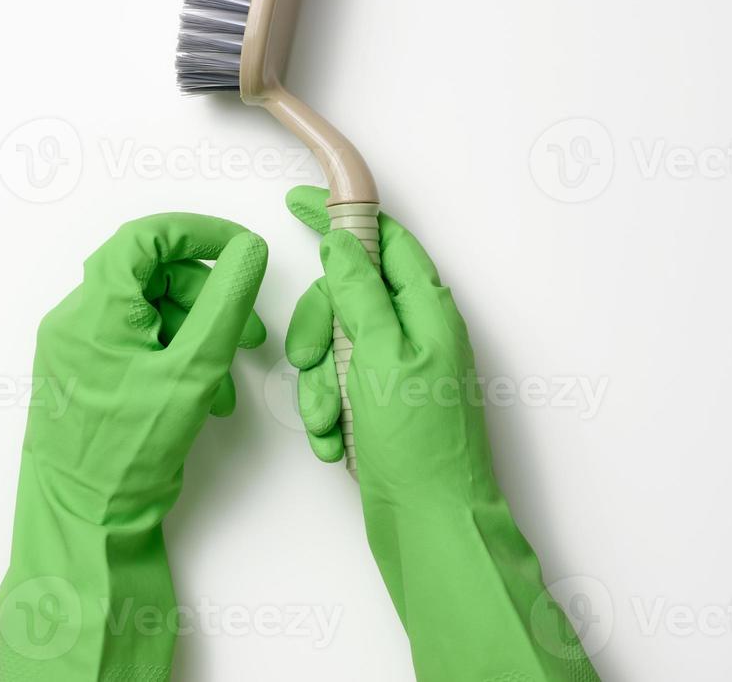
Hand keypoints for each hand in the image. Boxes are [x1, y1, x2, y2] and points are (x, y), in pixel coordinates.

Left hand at [0, 213, 267, 681]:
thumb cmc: (131, 451)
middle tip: (247, 329)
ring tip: (227, 375)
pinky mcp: (81, 374)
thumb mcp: (194, 370)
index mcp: (94, 309)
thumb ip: (226, 303)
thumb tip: (247, 250)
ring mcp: (74, 348)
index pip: (146, 237)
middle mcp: (76, 320)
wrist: (85, 521)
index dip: (198, 233)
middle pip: (150, 276)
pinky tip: (202, 393)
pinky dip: (172, 354)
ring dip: (195, 332)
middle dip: (206, 296)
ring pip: (146, 312)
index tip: (241, 248)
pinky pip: (133, 342)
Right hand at [284, 186, 597, 681]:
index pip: (384, 239)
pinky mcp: (384, 405)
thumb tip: (342, 241)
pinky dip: (330, 410)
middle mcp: (417, 333)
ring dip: (321, 382)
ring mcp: (400, 370)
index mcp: (428, 310)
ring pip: (337, 344)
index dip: (341, 219)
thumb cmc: (418, 447)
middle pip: (349, 295)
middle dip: (319, 328)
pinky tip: (337, 441)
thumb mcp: (380, 356)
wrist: (432, 527)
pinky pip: (340, 386)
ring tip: (331, 420)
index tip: (299, 204)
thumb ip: (360, 292)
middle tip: (308, 359)